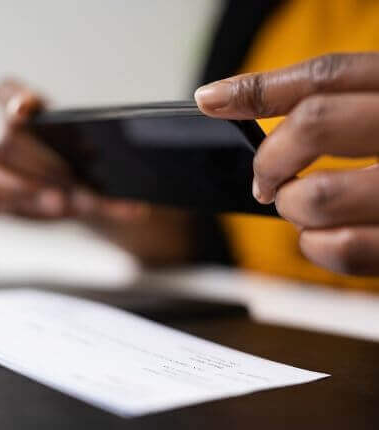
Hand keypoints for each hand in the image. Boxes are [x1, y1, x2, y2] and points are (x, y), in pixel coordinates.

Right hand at [0, 79, 195, 264]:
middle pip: (4, 141)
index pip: (8, 92)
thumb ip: (129, 160)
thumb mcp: (111, 164)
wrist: (82, 197)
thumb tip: (168, 163)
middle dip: (38, 167)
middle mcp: (11, 138)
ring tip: (61, 204)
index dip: (14, 97)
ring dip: (24, 191)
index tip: (30, 109)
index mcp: (36, 117)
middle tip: (68, 191)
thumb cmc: (95, 172)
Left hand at [196, 52, 378, 275]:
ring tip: (302, 208)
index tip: (210, 100)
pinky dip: (313, 247)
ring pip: (320, 194)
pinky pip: (344, 249)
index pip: (325, 76)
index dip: (256, 89)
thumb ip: (341, 107)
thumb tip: (235, 105)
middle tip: (267, 180)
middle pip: (314, 124)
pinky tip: (320, 238)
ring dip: (293, 207)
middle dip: (272, 159)